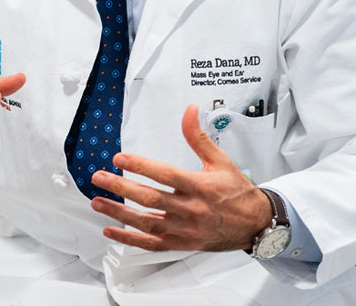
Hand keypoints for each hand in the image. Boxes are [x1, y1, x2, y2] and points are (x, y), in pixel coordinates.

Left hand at [89, 104, 272, 251]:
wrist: (257, 224)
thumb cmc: (238, 193)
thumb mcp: (221, 161)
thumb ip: (199, 137)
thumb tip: (189, 111)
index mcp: (201, 187)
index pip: (166, 175)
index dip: (141, 166)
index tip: (120, 158)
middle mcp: (193, 210)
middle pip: (151, 198)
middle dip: (122, 187)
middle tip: (99, 178)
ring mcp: (186, 229)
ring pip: (148, 222)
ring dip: (119, 213)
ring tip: (98, 202)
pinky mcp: (183, 243)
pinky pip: (153, 244)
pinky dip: (130, 239)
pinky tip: (112, 231)